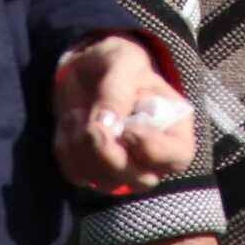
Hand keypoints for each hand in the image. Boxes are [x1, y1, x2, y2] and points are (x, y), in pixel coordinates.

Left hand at [53, 35, 196, 190]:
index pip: (178, 157)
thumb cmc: (117, 62)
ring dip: (83, 148)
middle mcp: (153, 155)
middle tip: (91, 124)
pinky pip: (78, 176)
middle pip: (141, 180)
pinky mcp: (93, 170)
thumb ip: (117, 91)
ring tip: (78, 113)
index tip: (127, 126)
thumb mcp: (121, 62)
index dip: (151, 148)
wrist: (86, 68)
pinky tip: (70, 124)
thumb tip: (107, 126)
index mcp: (174, 126)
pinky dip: (66, 150)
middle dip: (110, 156)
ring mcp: (123, 167)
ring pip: (106, 182)